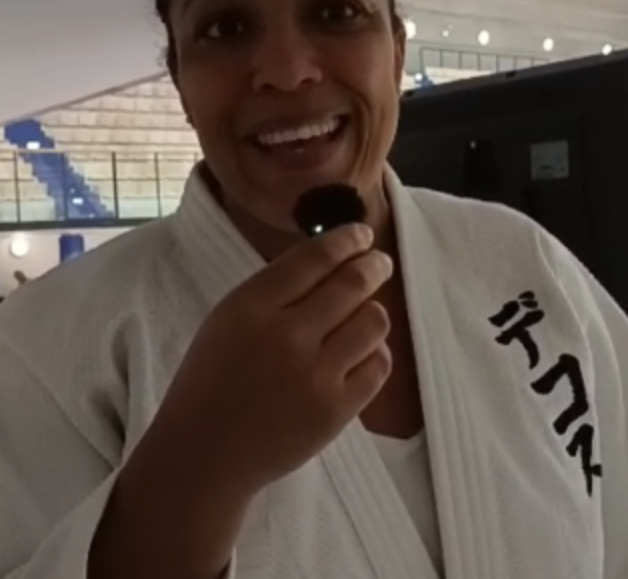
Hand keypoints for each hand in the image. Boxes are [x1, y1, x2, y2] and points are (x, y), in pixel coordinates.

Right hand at [155, 223, 392, 497]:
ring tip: (362, 314)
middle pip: (352, 284)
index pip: (314, 258)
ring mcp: (315, 376)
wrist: (205, 453)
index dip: (346, 239)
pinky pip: (378, 365)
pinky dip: (374, 352)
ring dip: (372, 311)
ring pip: (374, 321)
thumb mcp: (228, 317)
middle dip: (373, 265)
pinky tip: (359, 353)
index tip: (361, 233)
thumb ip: (275, 289)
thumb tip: (332, 258)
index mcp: (251, 307)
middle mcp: (286, 337)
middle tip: (379, 262)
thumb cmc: (211, 378)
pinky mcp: (335, 411)